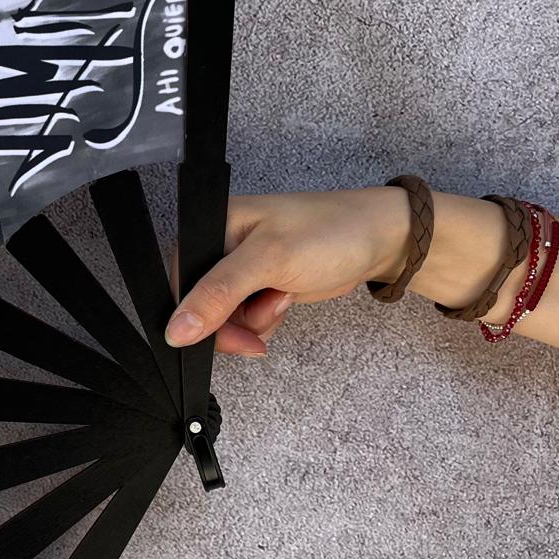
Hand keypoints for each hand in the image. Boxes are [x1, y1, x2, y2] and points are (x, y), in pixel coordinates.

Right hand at [167, 188, 409, 354]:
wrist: (381, 240)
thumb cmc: (331, 232)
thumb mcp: (270, 260)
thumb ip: (218, 294)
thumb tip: (177, 329)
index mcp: (212, 225)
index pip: (180, 282)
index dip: (195, 315)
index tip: (222, 333)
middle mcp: (220, 244)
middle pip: (200, 305)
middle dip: (233, 321)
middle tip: (264, 317)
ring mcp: (240, 266)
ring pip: (223, 317)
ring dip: (253, 321)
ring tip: (281, 298)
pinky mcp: (259, 283)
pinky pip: (244, 317)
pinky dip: (264, 320)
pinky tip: (284, 302)